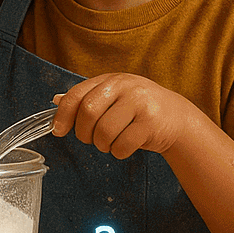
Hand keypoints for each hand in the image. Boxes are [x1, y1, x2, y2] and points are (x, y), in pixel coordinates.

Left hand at [49, 73, 203, 159]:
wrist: (178, 118)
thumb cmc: (139, 109)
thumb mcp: (114, 97)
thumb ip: (87, 98)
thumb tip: (56, 100)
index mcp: (111, 80)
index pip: (77, 95)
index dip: (63, 115)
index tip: (58, 131)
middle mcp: (125, 87)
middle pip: (89, 113)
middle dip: (84, 133)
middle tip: (91, 139)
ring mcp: (140, 103)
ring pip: (104, 132)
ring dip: (102, 145)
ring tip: (111, 142)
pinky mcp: (151, 123)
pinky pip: (122, 145)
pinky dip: (118, 152)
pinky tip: (125, 146)